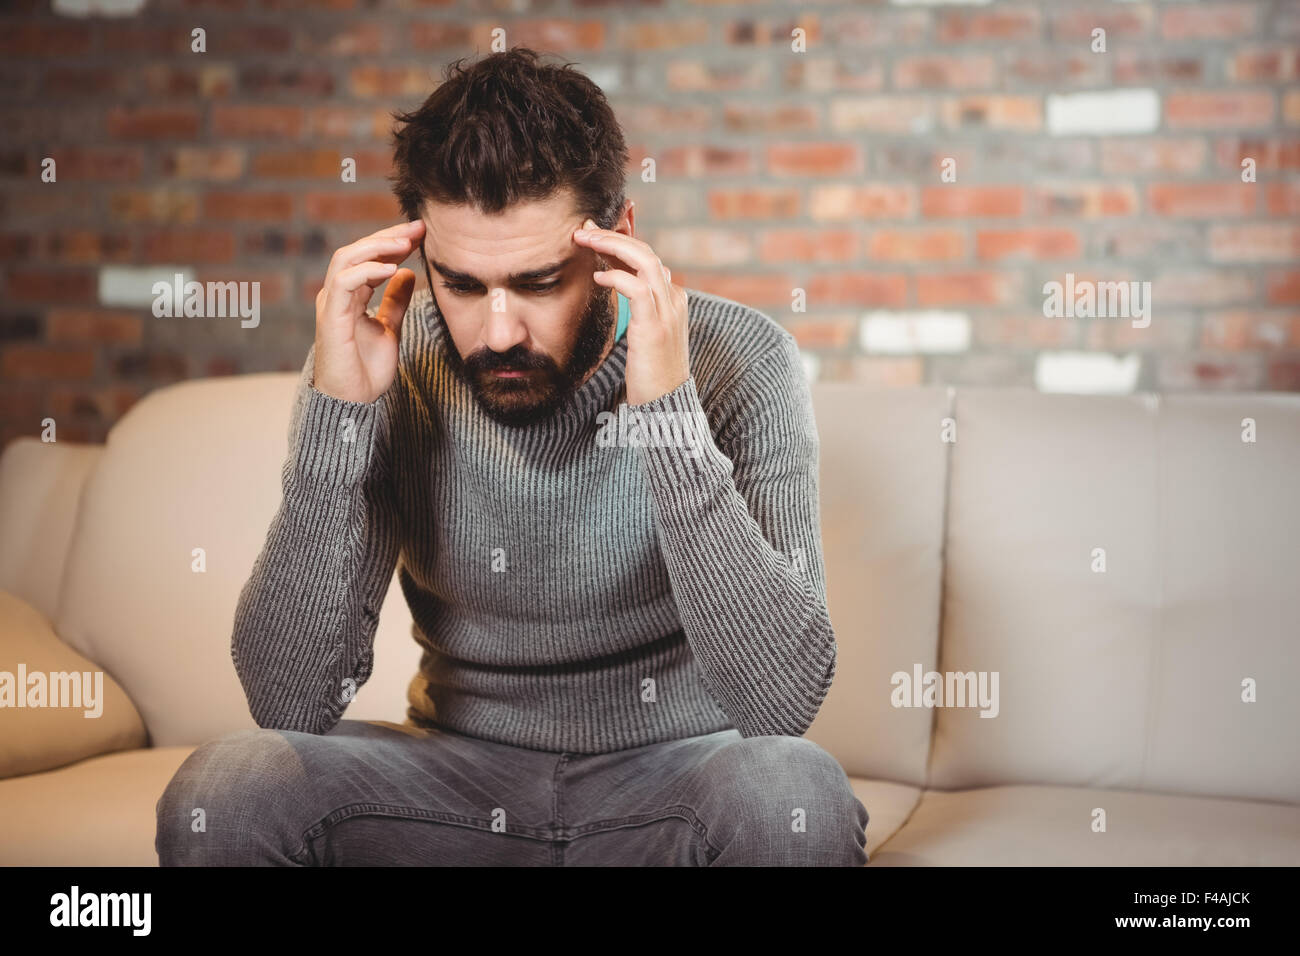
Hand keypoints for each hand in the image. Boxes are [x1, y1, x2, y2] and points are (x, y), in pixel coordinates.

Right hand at [313, 219, 424, 404]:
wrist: (353, 402)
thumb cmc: (366, 370)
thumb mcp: (389, 328)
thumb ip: (394, 302)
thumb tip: (407, 275)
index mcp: (349, 295)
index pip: (370, 257)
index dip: (394, 241)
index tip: (422, 233)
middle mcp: (337, 294)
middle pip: (358, 250)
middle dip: (388, 235)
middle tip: (418, 228)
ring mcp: (332, 304)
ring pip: (346, 258)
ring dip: (377, 247)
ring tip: (406, 243)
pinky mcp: (331, 317)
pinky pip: (344, 282)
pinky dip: (368, 271)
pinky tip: (392, 268)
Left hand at [572, 218, 689, 405]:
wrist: (665, 405)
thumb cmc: (650, 373)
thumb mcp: (646, 334)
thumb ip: (638, 308)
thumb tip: (614, 285)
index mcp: (673, 299)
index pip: (647, 258)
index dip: (622, 240)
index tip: (595, 232)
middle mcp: (674, 299)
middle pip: (646, 252)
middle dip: (613, 235)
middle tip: (584, 228)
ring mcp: (667, 311)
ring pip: (643, 260)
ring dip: (612, 244)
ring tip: (585, 240)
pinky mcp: (655, 326)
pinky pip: (637, 288)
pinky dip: (617, 276)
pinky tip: (598, 276)